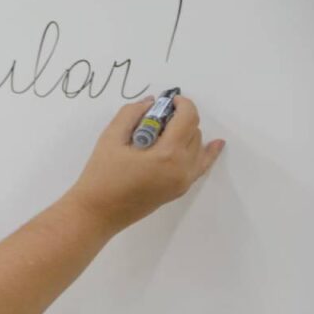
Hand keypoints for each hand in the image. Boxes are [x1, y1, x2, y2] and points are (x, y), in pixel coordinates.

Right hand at [65, 95, 225, 231]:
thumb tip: (150, 102)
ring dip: (186, 132)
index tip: (167, 100)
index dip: (181, 104)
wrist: (97, 213)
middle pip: (193, 130)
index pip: (188, 119)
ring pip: (197, 146)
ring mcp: (183, 180)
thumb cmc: (100, 176)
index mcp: (167, 154)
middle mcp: (182, 167)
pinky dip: (208, 153)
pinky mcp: (179, 189)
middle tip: (156, 117)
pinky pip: (201, 166)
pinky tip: (216, 143)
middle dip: (180, 118)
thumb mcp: (110, 138)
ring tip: (161, 132)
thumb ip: (130, 114)